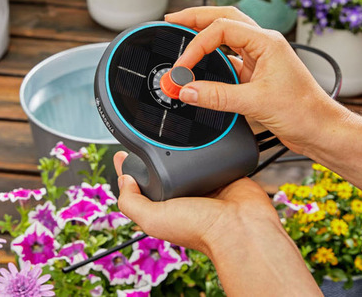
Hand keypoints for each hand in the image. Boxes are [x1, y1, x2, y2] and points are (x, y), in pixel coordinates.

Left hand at [114, 150, 276, 254]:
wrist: (239, 224)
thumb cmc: (200, 228)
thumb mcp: (153, 219)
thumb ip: (132, 202)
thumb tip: (124, 179)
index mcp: (165, 207)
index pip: (141, 186)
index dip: (129, 170)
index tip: (122, 152)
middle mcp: (183, 195)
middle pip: (163, 169)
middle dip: (155, 155)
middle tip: (146, 135)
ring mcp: (203, 183)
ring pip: (186, 160)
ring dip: (181, 148)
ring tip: (172, 132)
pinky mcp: (222, 172)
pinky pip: (212, 154)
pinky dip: (207, 146)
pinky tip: (202, 136)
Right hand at [165, 7, 348, 155]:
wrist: (321, 129)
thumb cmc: (302, 111)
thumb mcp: (255, 103)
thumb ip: (217, 96)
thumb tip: (187, 90)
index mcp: (267, 41)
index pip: (222, 29)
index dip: (197, 44)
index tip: (182, 66)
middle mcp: (264, 44)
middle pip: (225, 18)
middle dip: (197, 17)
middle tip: (172, 20)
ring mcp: (262, 58)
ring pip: (228, 37)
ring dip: (205, 35)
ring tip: (182, 35)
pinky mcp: (260, 74)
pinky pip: (232, 60)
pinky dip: (214, 60)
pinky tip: (201, 68)